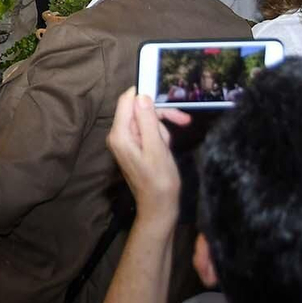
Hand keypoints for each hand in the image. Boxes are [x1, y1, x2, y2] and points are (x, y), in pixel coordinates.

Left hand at [106, 88, 187, 224]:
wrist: (159, 207)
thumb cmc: (160, 181)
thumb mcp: (157, 149)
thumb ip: (148, 122)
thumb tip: (142, 96)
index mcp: (120, 134)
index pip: (127, 100)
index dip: (145, 95)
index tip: (166, 97)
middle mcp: (118, 135)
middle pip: (139, 110)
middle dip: (160, 116)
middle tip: (183, 121)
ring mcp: (125, 141)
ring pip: (147, 120)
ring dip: (162, 130)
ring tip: (168, 148)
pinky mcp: (133, 146)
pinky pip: (147, 131)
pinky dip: (160, 137)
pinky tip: (166, 149)